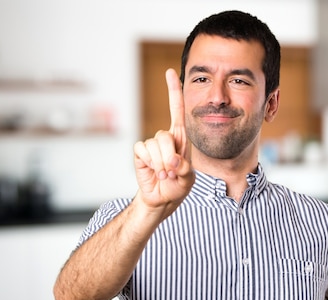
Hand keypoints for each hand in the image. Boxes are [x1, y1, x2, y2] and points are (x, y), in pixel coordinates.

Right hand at [133, 69, 194, 216]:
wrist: (163, 198)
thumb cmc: (177, 186)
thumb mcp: (187, 178)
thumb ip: (184, 168)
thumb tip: (172, 161)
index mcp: (180, 138)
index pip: (177, 110)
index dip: (173, 91)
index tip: (170, 72)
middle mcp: (165, 138)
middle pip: (164, 136)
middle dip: (169, 157)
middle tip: (172, 172)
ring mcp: (151, 144)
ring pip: (154, 145)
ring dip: (160, 164)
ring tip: (164, 174)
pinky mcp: (140, 152)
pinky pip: (142, 151)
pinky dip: (149, 163)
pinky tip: (152, 171)